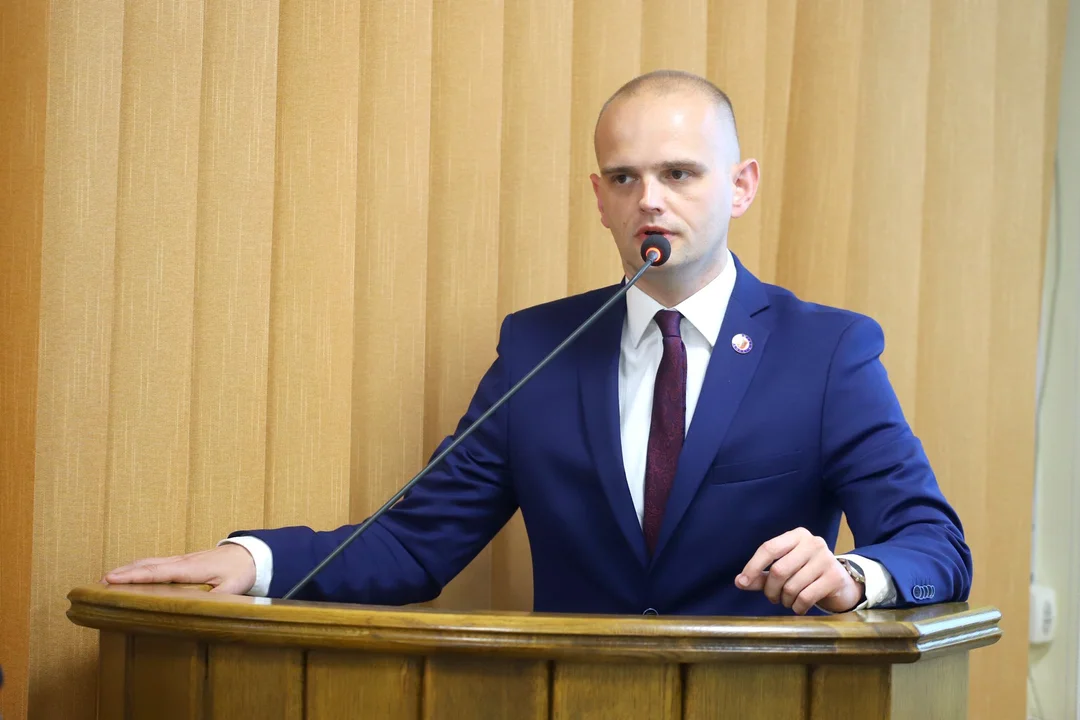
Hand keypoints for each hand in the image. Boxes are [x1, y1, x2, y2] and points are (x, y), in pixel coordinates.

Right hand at [102, 544, 256, 594]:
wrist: (251, 554)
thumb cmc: (240, 571)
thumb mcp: (232, 588)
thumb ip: (216, 599)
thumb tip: (199, 612)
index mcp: (189, 569)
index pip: (156, 572)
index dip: (133, 576)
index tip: (111, 579)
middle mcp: (181, 561)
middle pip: (147, 565)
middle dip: (123, 572)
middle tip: (99, 582)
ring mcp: (181, 559)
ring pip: (150, 562)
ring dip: (129, 569)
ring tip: (107, 579)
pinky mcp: (183, 561)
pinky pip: (157, 563)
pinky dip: (140, 567)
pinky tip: (132, 573)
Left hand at [735, 527, 863, 613]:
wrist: (841, 583)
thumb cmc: (806, 573)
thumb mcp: (783, 570)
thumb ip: (761, 575)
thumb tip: (739, 582)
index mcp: (797, 535)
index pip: (769, 548)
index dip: (753, 566)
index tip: (743, 582)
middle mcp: (813, 543)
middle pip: (779, 570)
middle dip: (771, 590)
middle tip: (773, 598)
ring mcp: (826, 559)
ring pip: (792, 586)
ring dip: (784, 600)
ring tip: (787, 601)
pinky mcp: (834, 577)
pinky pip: (806, 597)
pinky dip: (797, 607)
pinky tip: (798, 607)